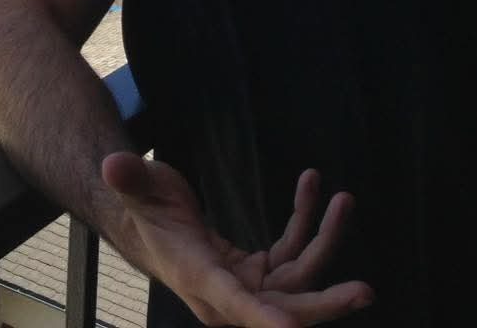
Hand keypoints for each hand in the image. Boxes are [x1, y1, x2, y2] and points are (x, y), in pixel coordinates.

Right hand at [101, 153, 373, 327]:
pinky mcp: (256, 272)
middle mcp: (226, 293)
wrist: (148, 223)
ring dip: (325, 240)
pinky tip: (312, 187)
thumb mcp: (139, 188)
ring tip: (344, 200)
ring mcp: (245, 285)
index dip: (265, 318)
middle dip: (325, 303)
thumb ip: (131, 179)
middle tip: (364, 291)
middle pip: (282, 307)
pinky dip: (305, 222)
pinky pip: (291, 252)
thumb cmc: (143, 206)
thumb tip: (113, 164)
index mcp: (199, 277)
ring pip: (297, 278)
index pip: (235, 303)